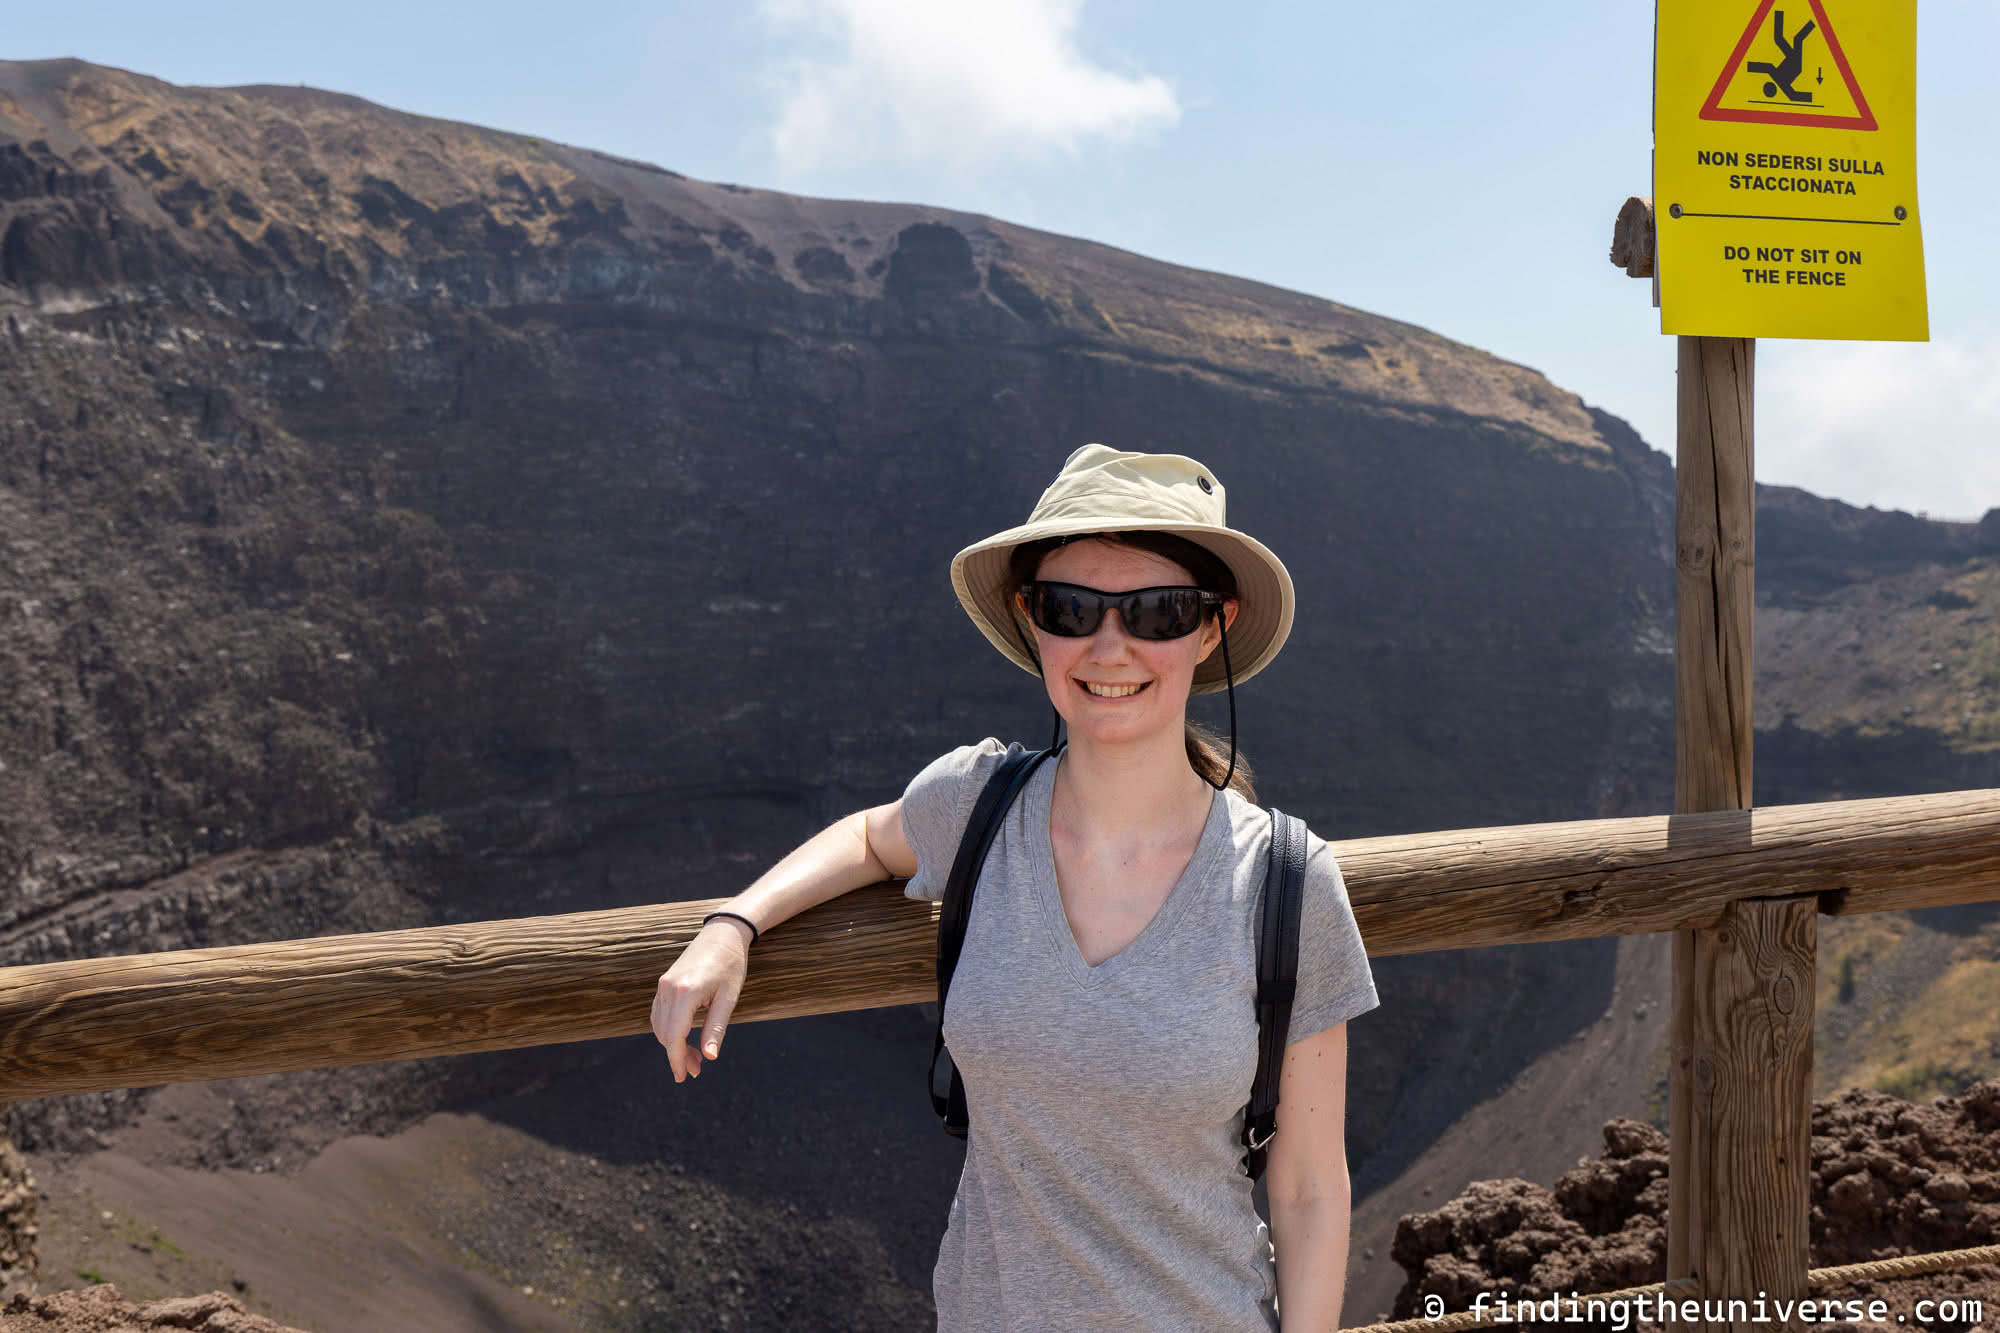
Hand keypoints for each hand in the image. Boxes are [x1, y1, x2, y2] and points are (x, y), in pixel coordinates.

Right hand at [652, 917, 751, 1081]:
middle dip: (677, 1055)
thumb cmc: (731, 965)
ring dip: (672, 1044)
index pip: (675, 1036)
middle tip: (697, 1070)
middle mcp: (669, 989)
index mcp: (686, 992)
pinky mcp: (664, 983)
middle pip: (665, 1034)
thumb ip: (716, 1028)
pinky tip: (683, 1038)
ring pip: (659, 1025)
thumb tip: (709, 1058)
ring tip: (693, 1057)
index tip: (683, 1077)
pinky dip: (668, 1030)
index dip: (677, 1060)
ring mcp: (663, 985)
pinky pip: (659, 1013)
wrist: (722, 933)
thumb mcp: (729, 998)